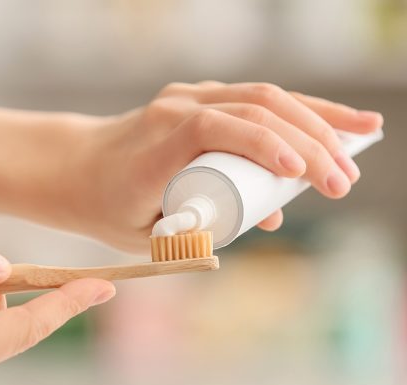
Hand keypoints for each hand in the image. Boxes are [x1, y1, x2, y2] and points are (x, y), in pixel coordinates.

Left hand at [72, 82, 382, 250]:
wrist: (76, 168)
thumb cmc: (106, 205)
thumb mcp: (144, 234)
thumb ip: (201, 232)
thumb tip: (272, 218)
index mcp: (155, 147)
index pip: (213, 129)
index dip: (260, 144)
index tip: (299, 173)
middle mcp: (173, 111)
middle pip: (253, 109)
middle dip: (308, 141)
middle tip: (345, 180)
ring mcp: (187, 99)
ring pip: (262, 95)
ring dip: (315, 117)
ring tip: (363, 136)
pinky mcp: (199, 99)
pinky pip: (254, 97)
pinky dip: (295, 108)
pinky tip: (329, 119)